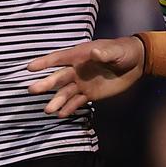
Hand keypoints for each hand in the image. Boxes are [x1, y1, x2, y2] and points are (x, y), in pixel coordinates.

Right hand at [27, 37, 145, 116]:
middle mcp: (77, 69)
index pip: (59, 58)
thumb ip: (105, 53)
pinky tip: (61, 115)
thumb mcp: (116, 51)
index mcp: (80, 55)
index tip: (30, 68)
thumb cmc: (123, 51)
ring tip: (48, 110)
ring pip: (65, 92)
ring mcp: (82, 83)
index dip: (45, 62)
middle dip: (46, 83)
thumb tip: (95, 53)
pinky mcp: (90, 94)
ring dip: (56, 100)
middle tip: (32, 90)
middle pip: (59, 77)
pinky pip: (77, 102)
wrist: (135, 63)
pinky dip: (69, 108)